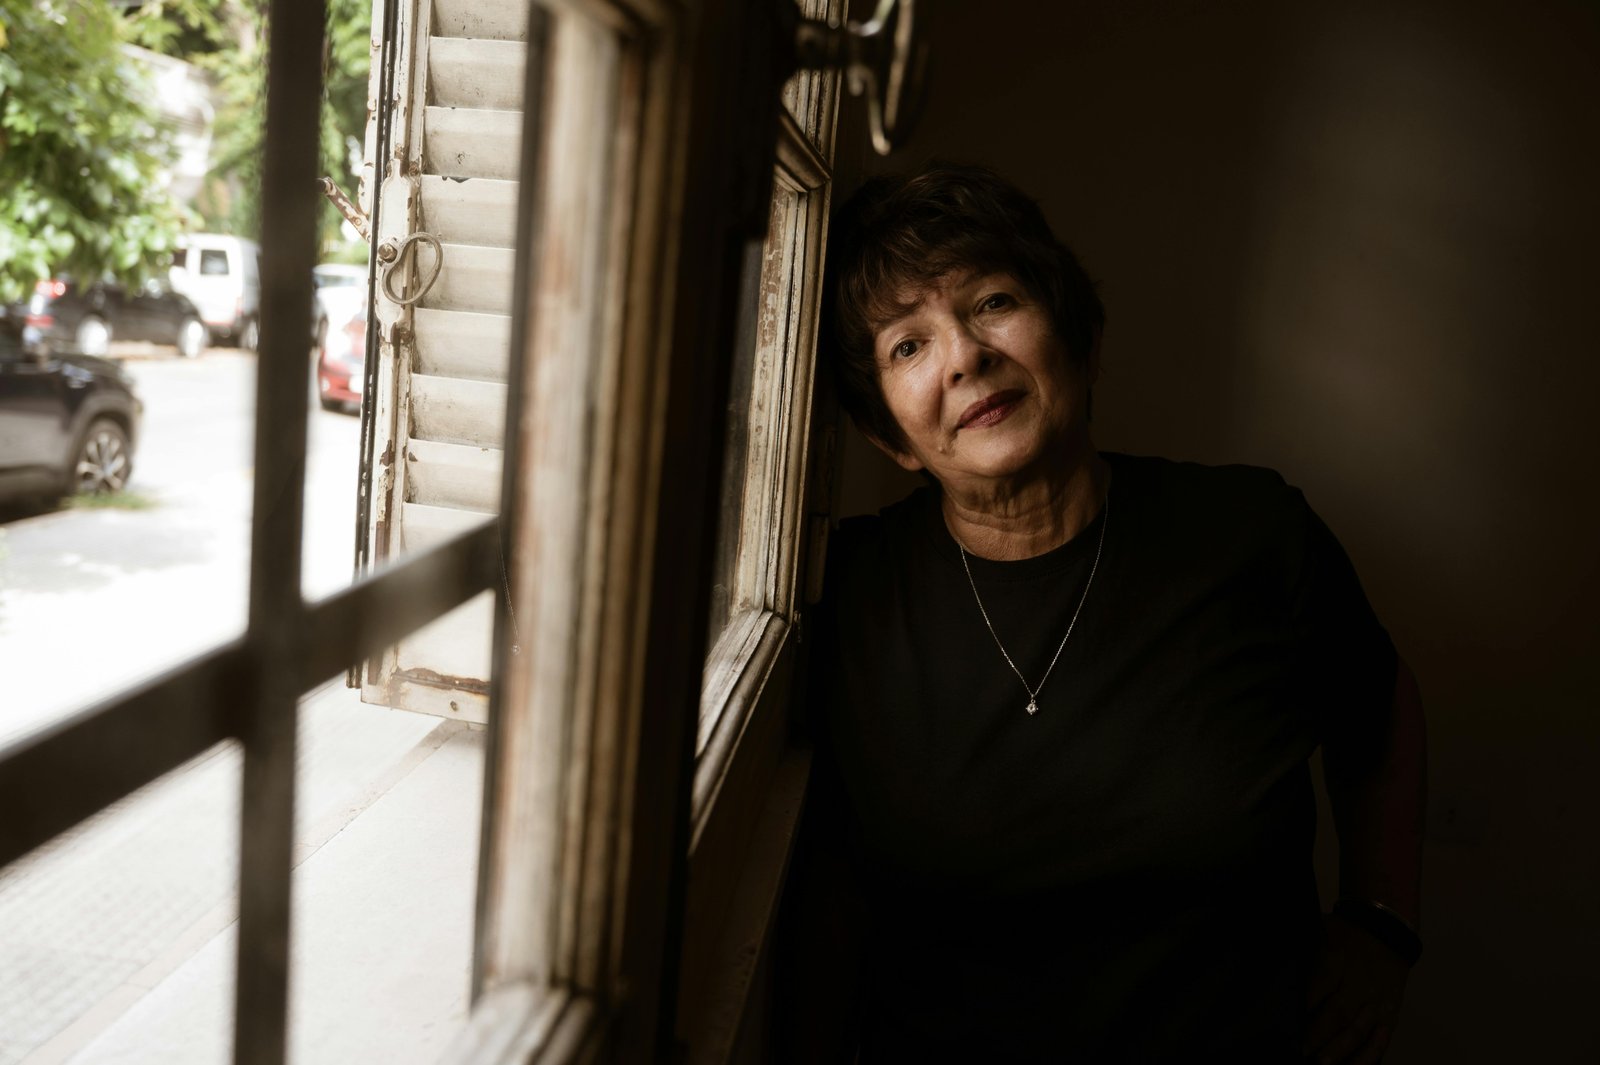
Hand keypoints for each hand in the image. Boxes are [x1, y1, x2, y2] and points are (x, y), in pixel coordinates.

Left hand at [1300, 911, 1410, 1063]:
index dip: (1306, 1003)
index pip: (1320, 984)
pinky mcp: (1390, 1012)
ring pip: (1359, 1029)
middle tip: (1304, 1049)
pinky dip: (1369, 1053)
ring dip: (1340, 1049)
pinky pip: (1381, 1037)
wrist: (1388, 928)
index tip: (1292, 1021)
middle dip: (1320, 1033)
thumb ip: (1307, 954)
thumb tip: (1287, 975)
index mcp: (1340, 958)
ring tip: (1323, 1062)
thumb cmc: (1348, 932)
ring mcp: (1377, 1000)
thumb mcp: (1321, 931)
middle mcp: (1360, 983)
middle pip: (1339, 1012)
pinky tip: (1355, 1063)